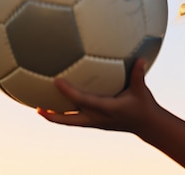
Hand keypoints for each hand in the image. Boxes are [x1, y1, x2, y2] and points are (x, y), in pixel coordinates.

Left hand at [38, 58, 158, 133]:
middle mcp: (97, 118)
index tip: (56, 81)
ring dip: (55, 117)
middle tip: (37, 107)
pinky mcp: (95, 123)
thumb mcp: (142, 90)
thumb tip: (141, 58)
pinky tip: (58, 105)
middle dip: (53, 115)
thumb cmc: (144, 105)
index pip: (83, 101)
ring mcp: (95, 123)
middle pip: (69, 120)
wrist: (147, 125)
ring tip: (40, 108)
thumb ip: (139, 74)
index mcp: (106, 109)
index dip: (69, 92)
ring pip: (70, 122)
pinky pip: (76, 119)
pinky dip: (65, 114)